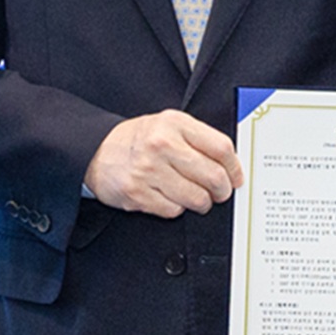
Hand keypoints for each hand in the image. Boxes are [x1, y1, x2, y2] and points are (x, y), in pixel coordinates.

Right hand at [84, 111, 241, 216]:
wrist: (98, 150)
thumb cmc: (140, 139)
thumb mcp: (170, 125)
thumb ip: (199, 139)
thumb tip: (231, 165)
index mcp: (175, 124)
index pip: (221, 148)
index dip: (235, 167)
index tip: (236, 177)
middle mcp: (161, 145)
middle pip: (213, 176)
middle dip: (222, 190)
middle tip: (221, 192)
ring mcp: (148, 170)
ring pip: (196, 198)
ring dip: (202, 203)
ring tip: (198, 198)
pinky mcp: (137, 193)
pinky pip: (174, 211)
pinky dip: (177, 208)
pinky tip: (171, 198)